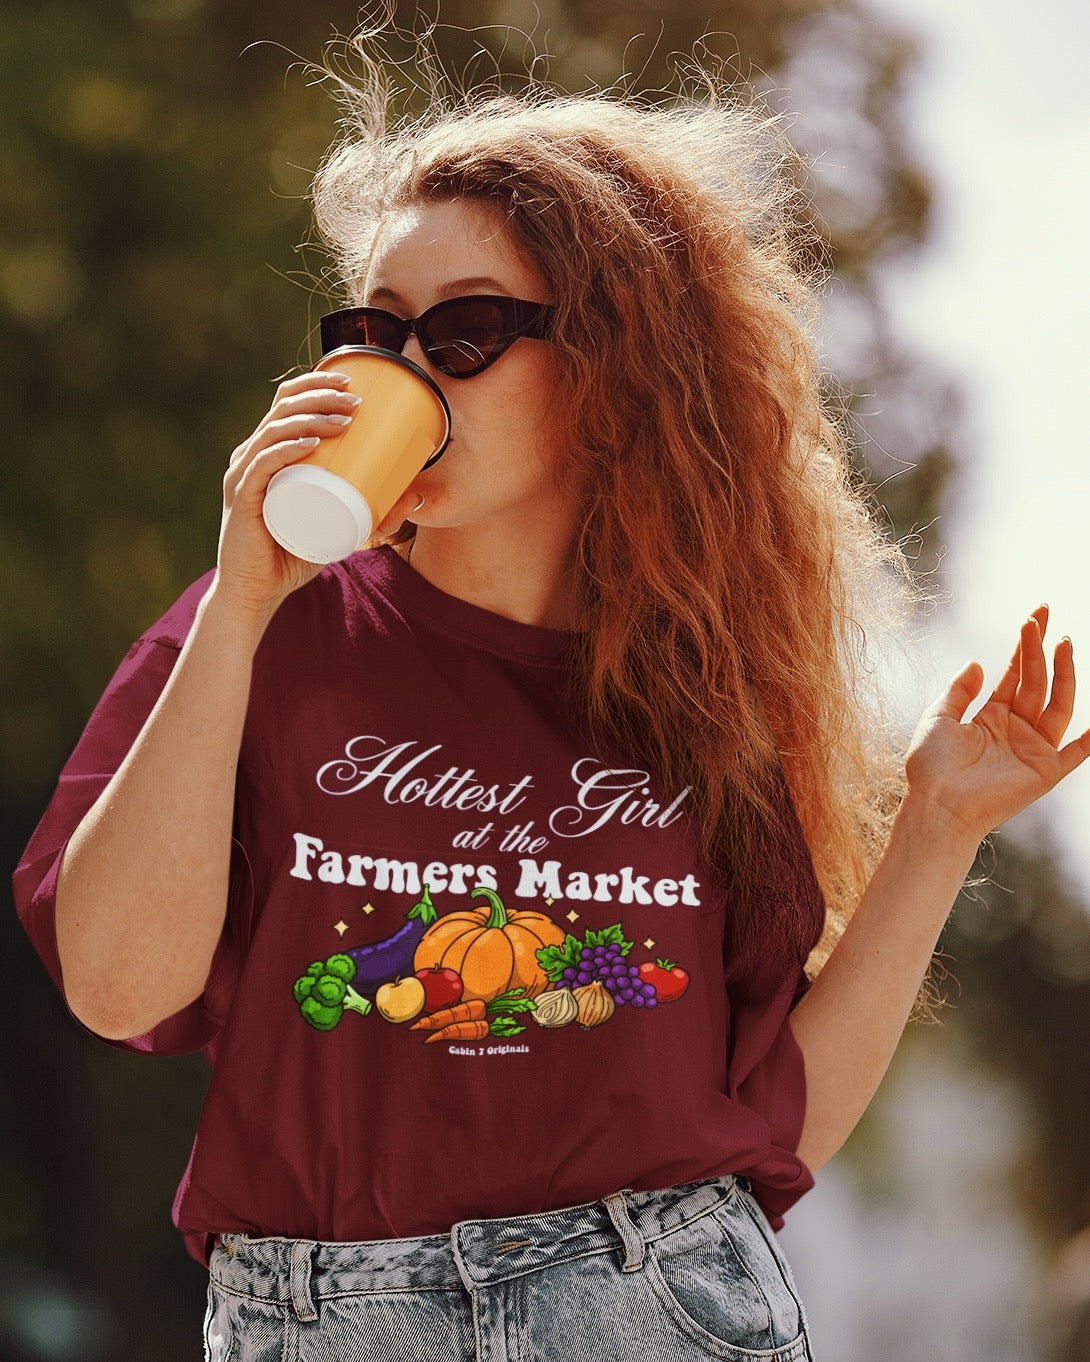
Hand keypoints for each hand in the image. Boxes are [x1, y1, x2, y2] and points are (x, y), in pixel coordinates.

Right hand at [215, 370, 362, 621]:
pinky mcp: (242, 499)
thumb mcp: (338, 527)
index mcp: (267, 453)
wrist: (256, 594)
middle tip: (357, 400)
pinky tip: (311, 441)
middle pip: (283, 408)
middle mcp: (251, 456)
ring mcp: (243, 475)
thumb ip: (371, 512)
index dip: (314, 384)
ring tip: (345, 418)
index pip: (285, 404)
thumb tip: (411, 497)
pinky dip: (288, 448)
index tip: (352, 381)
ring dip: (312, 416)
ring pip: (275, 430)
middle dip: (321, 394)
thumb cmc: (292, 556)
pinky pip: (263, 464)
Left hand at [904, 605, 1089, 847]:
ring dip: (1062, 675)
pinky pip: (1075, 754)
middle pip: (1036, 682)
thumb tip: (979, 663)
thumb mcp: (937, 718)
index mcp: (991, 716)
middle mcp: (1016, 729)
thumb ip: (959, 691)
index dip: (1025, 646)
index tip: (1034, 617)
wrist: (936, 805)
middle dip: (1040, 650)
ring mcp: (1032, 749)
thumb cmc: (931, 766)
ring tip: (1061, 644)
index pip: (1015, 674)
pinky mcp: (1044, 772)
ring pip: (1057, 705)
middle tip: (1042, 619)